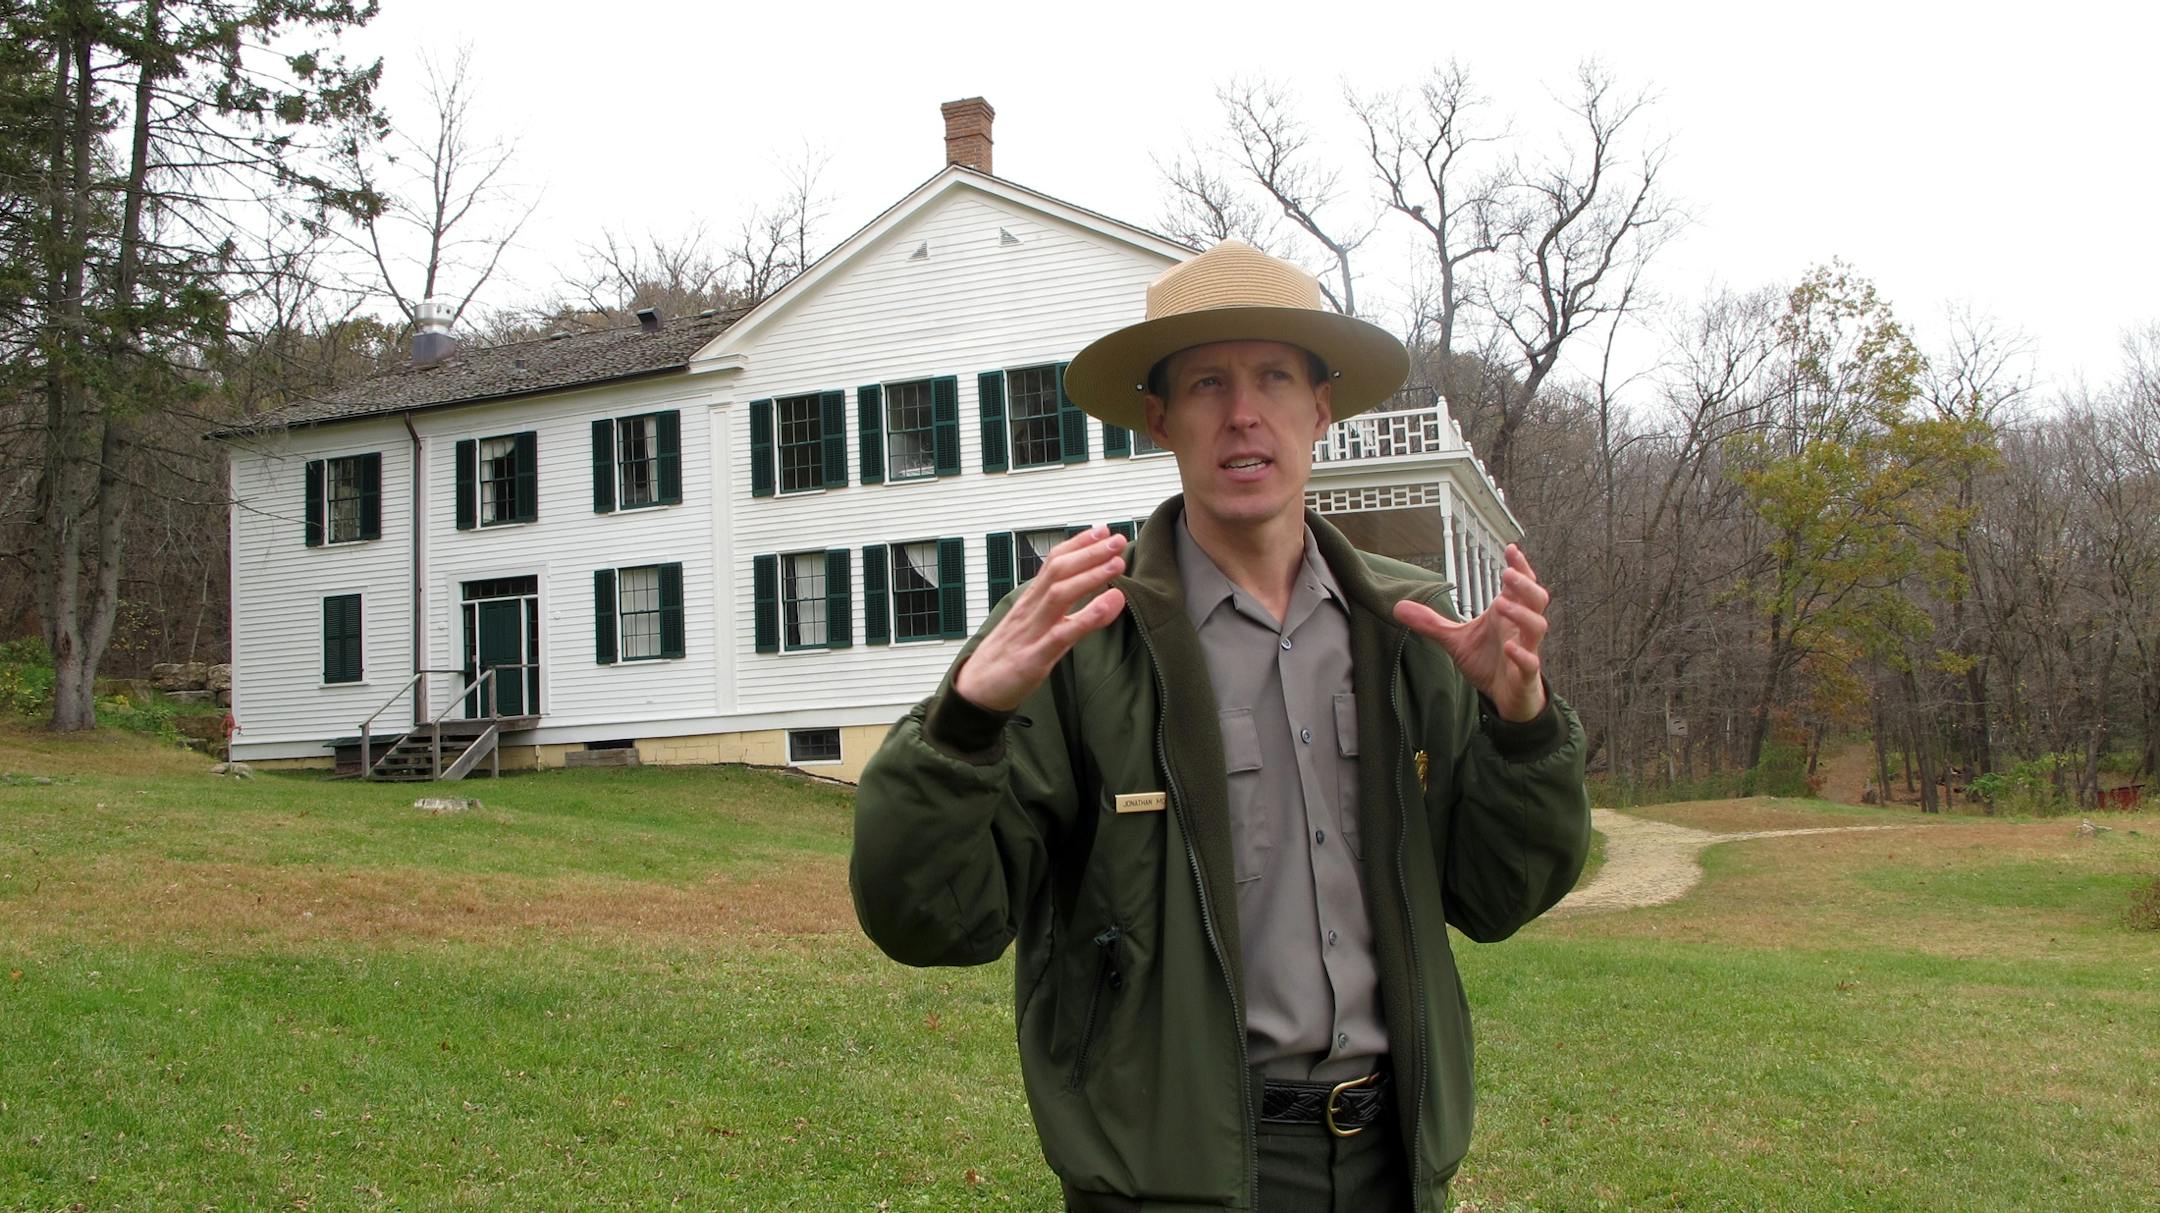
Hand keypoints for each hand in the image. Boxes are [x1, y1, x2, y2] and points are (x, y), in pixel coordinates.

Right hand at [952, 526, 1129, 712]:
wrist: (974, 689)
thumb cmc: (1007, 657)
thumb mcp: (1035, 629)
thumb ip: (1065, 613)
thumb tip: (1097, 598)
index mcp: (1030, 601)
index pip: (1053, 563)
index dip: (1078, 544)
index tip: (1102, 530)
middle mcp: (1030, 610)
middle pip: (1058, 571)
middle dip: (1089, 552)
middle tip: (1117, 539)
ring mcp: (1031, 632)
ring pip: (1059, 594)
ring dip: (1090, 576)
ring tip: (1116, 564)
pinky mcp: (1033, 658)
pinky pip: (1062, 634)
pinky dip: (1087, 617)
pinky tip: (1109, 605)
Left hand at [1393, 543, 1549, 722]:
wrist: (1505, 697)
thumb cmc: (1488, 662)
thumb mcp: (1455, 639)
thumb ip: (1431, 623)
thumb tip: (1398, 607)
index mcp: (1508, 614)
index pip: (1520, 585)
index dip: (1520, 567)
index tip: (1511, 549)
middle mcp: (1520, 628)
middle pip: (1536, 599)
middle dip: (1525, 585)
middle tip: (1507, 573)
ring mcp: (1526, 649)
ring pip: (1537, 626)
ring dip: (1522, 614)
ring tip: (1501, 604)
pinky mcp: (1526, 674)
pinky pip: (1530, 662)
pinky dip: (1522, 655)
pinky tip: (1509, 648)